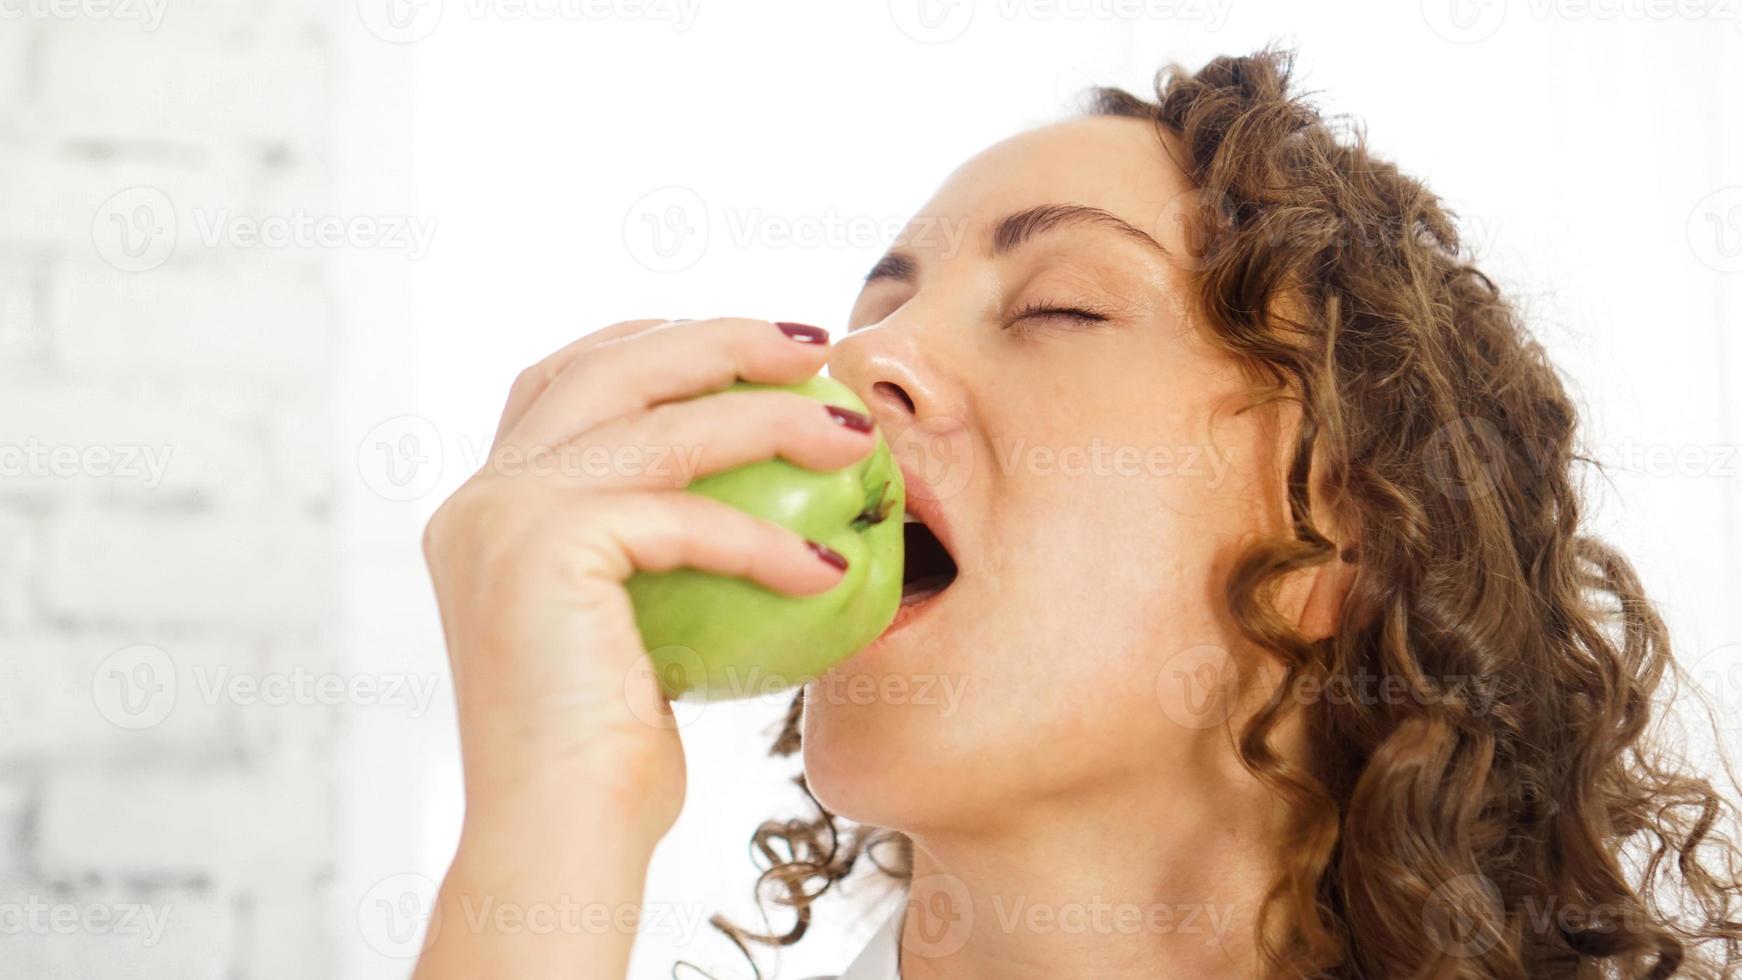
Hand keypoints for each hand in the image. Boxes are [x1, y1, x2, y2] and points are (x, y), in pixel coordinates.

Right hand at [415, 317, 874, 977]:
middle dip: (720, 339)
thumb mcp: (635, 627)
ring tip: (850, 438)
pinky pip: (685, 517)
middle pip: (610, 365)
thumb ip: (655, 547)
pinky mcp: (543, 548)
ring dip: (768, 417)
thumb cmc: (612, 754)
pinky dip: (765, 543)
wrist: (561, 838)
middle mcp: (480, 497)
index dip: (662, 340)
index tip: (757, 347)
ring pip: (657, 421)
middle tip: (814, 347)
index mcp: (489, 506)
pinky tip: (827, 572)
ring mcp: (502, 516)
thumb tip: (757, 495)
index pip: (569, 377)